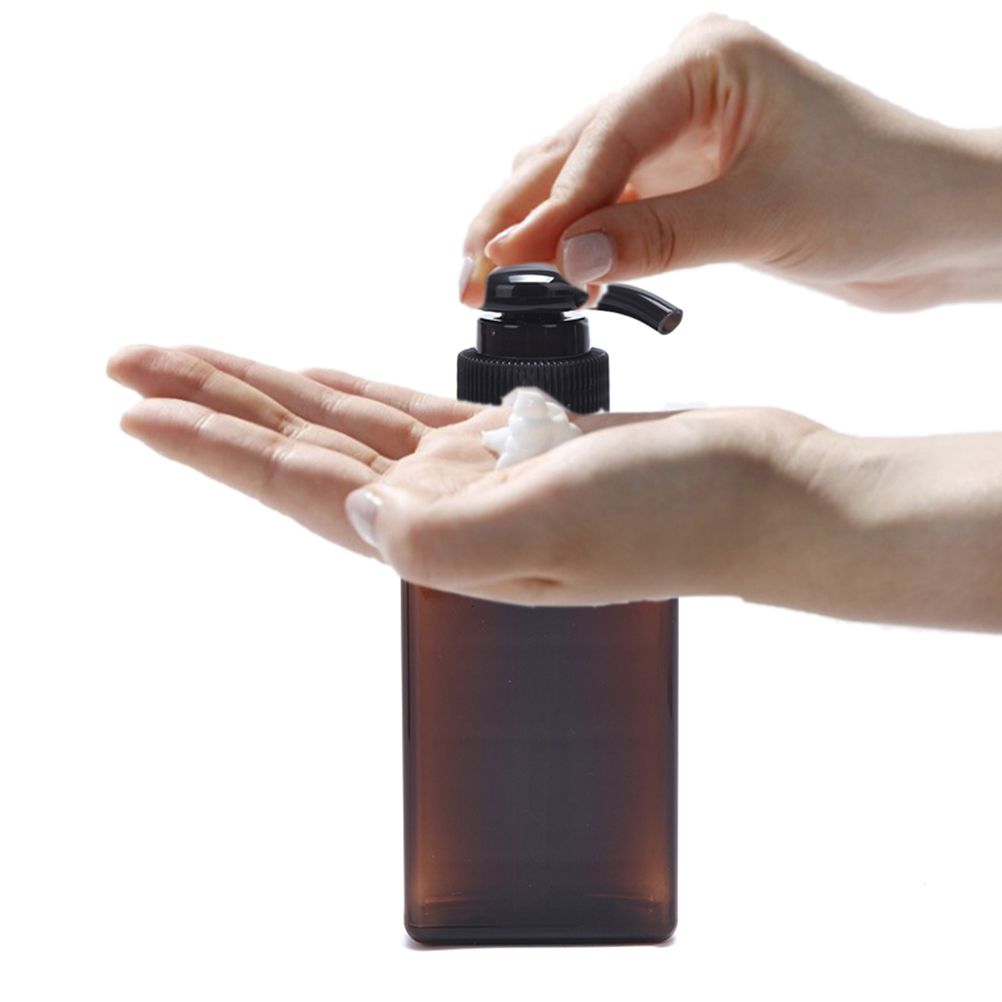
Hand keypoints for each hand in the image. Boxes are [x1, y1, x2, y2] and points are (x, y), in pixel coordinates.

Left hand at [106, 344, 819, 605]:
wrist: (764, 496)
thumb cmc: (684, 518)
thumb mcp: (566, 525)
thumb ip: (451, 536)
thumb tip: (359, 516)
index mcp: (443, 538)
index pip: (299, 486)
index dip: (214, 448)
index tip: (138, 407)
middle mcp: (442, 512)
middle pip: (298, 449)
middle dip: (214, 404)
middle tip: (133, 359)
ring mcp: (473, 477)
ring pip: (341, 423)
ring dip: (268, 390)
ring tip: (201, 360)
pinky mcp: (510, 443)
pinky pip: (404, 411)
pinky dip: (350, 390)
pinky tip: (314, 378)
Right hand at [461, 15, 1001, 310]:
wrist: (940, 224)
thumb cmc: (883, 196)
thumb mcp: (765, 217)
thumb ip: (660, 238)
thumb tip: (563, 260)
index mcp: (702, 61)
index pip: (601, 136)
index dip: (548, 206)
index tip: (501, 264)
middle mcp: (679, 86)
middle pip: (570, 152)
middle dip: (517, 216)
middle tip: (468, 279)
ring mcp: (676, 134)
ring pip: (579, 181)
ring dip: (536, 232)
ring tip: (491, 287)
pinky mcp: (681, 179)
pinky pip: (609, 211)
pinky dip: (576, 246)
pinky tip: (553, 282)